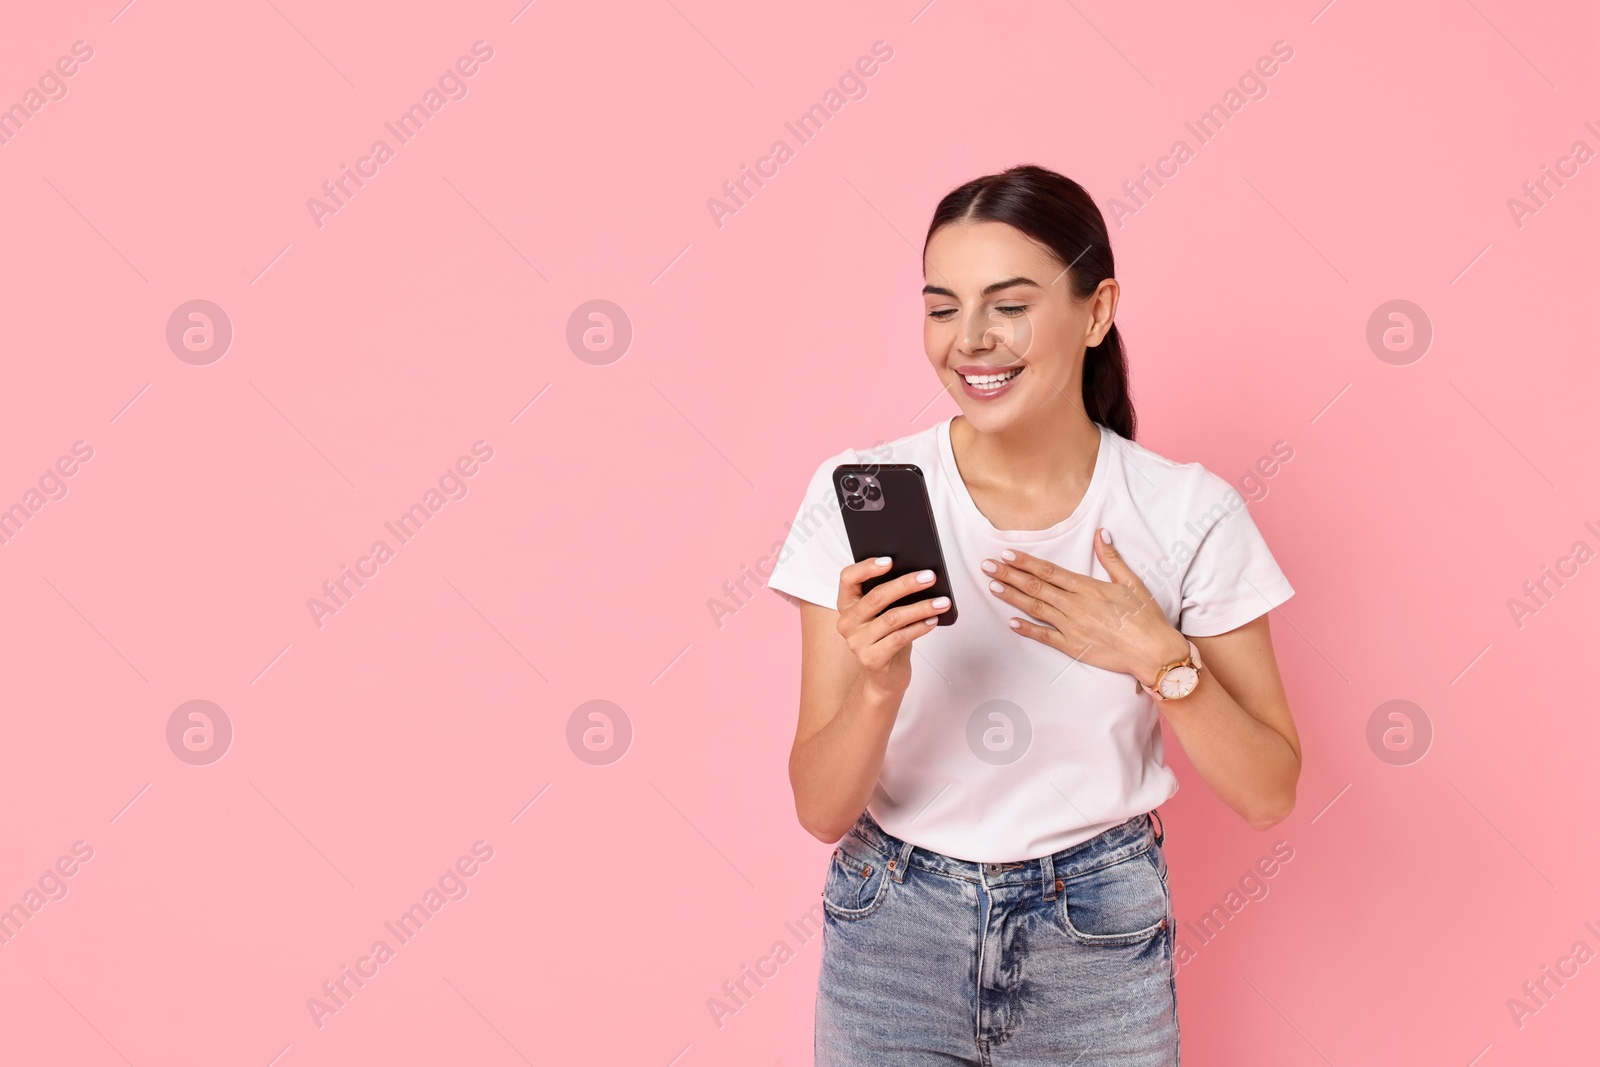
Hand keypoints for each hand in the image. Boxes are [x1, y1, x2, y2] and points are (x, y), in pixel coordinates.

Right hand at [835, 557, 950, 697]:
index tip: (891, 560)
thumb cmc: (888, 637)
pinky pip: (900, 638)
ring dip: (921, 607)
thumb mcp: (885, 613)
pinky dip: (919, 627)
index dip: (867, 567)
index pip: (848, 578)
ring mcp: (857, 642)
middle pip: (877, 597)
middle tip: (930, 577)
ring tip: (942, 602)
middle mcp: (847, 622)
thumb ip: (891, 595)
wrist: (885, 675)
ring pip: (893, 618)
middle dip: (906, 584)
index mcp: (846, 604)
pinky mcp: (871, 659)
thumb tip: (920, 575)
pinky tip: (933, 620)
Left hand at [981, 528, 1188, 686]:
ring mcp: (1072, 627)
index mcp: (1088, 588)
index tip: (1006, 554)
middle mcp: (1075, 606)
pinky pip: (1045, 637)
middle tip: (987, 566)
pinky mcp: (1073, 647)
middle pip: (1036, 587)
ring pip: (1035, 608)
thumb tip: (1101, 534)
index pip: (1049, 571)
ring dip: (1012, 597)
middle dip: (1009, 575)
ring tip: (992, 586)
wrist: (1153, 652)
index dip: (1025, 562)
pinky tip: (1011, 622)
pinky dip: (1027, 629)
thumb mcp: (1132, 582)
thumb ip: (1112, 558)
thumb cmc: (1145, 618)